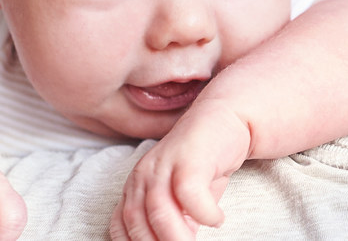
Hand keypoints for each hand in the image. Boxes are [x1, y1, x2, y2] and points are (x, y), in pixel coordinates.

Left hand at [110, 99, 249, 240]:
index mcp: (135, 188)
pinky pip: (189, 193)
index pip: (121, 227)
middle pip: (137, 223)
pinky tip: (216, 219)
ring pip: (159, 211)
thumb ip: (172, 224)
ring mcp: (165, 164)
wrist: (226, 118)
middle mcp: (143, 175)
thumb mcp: (181, 201)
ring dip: (176, 238)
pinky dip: (204, 213)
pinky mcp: (190, 157)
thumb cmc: (204, 165)